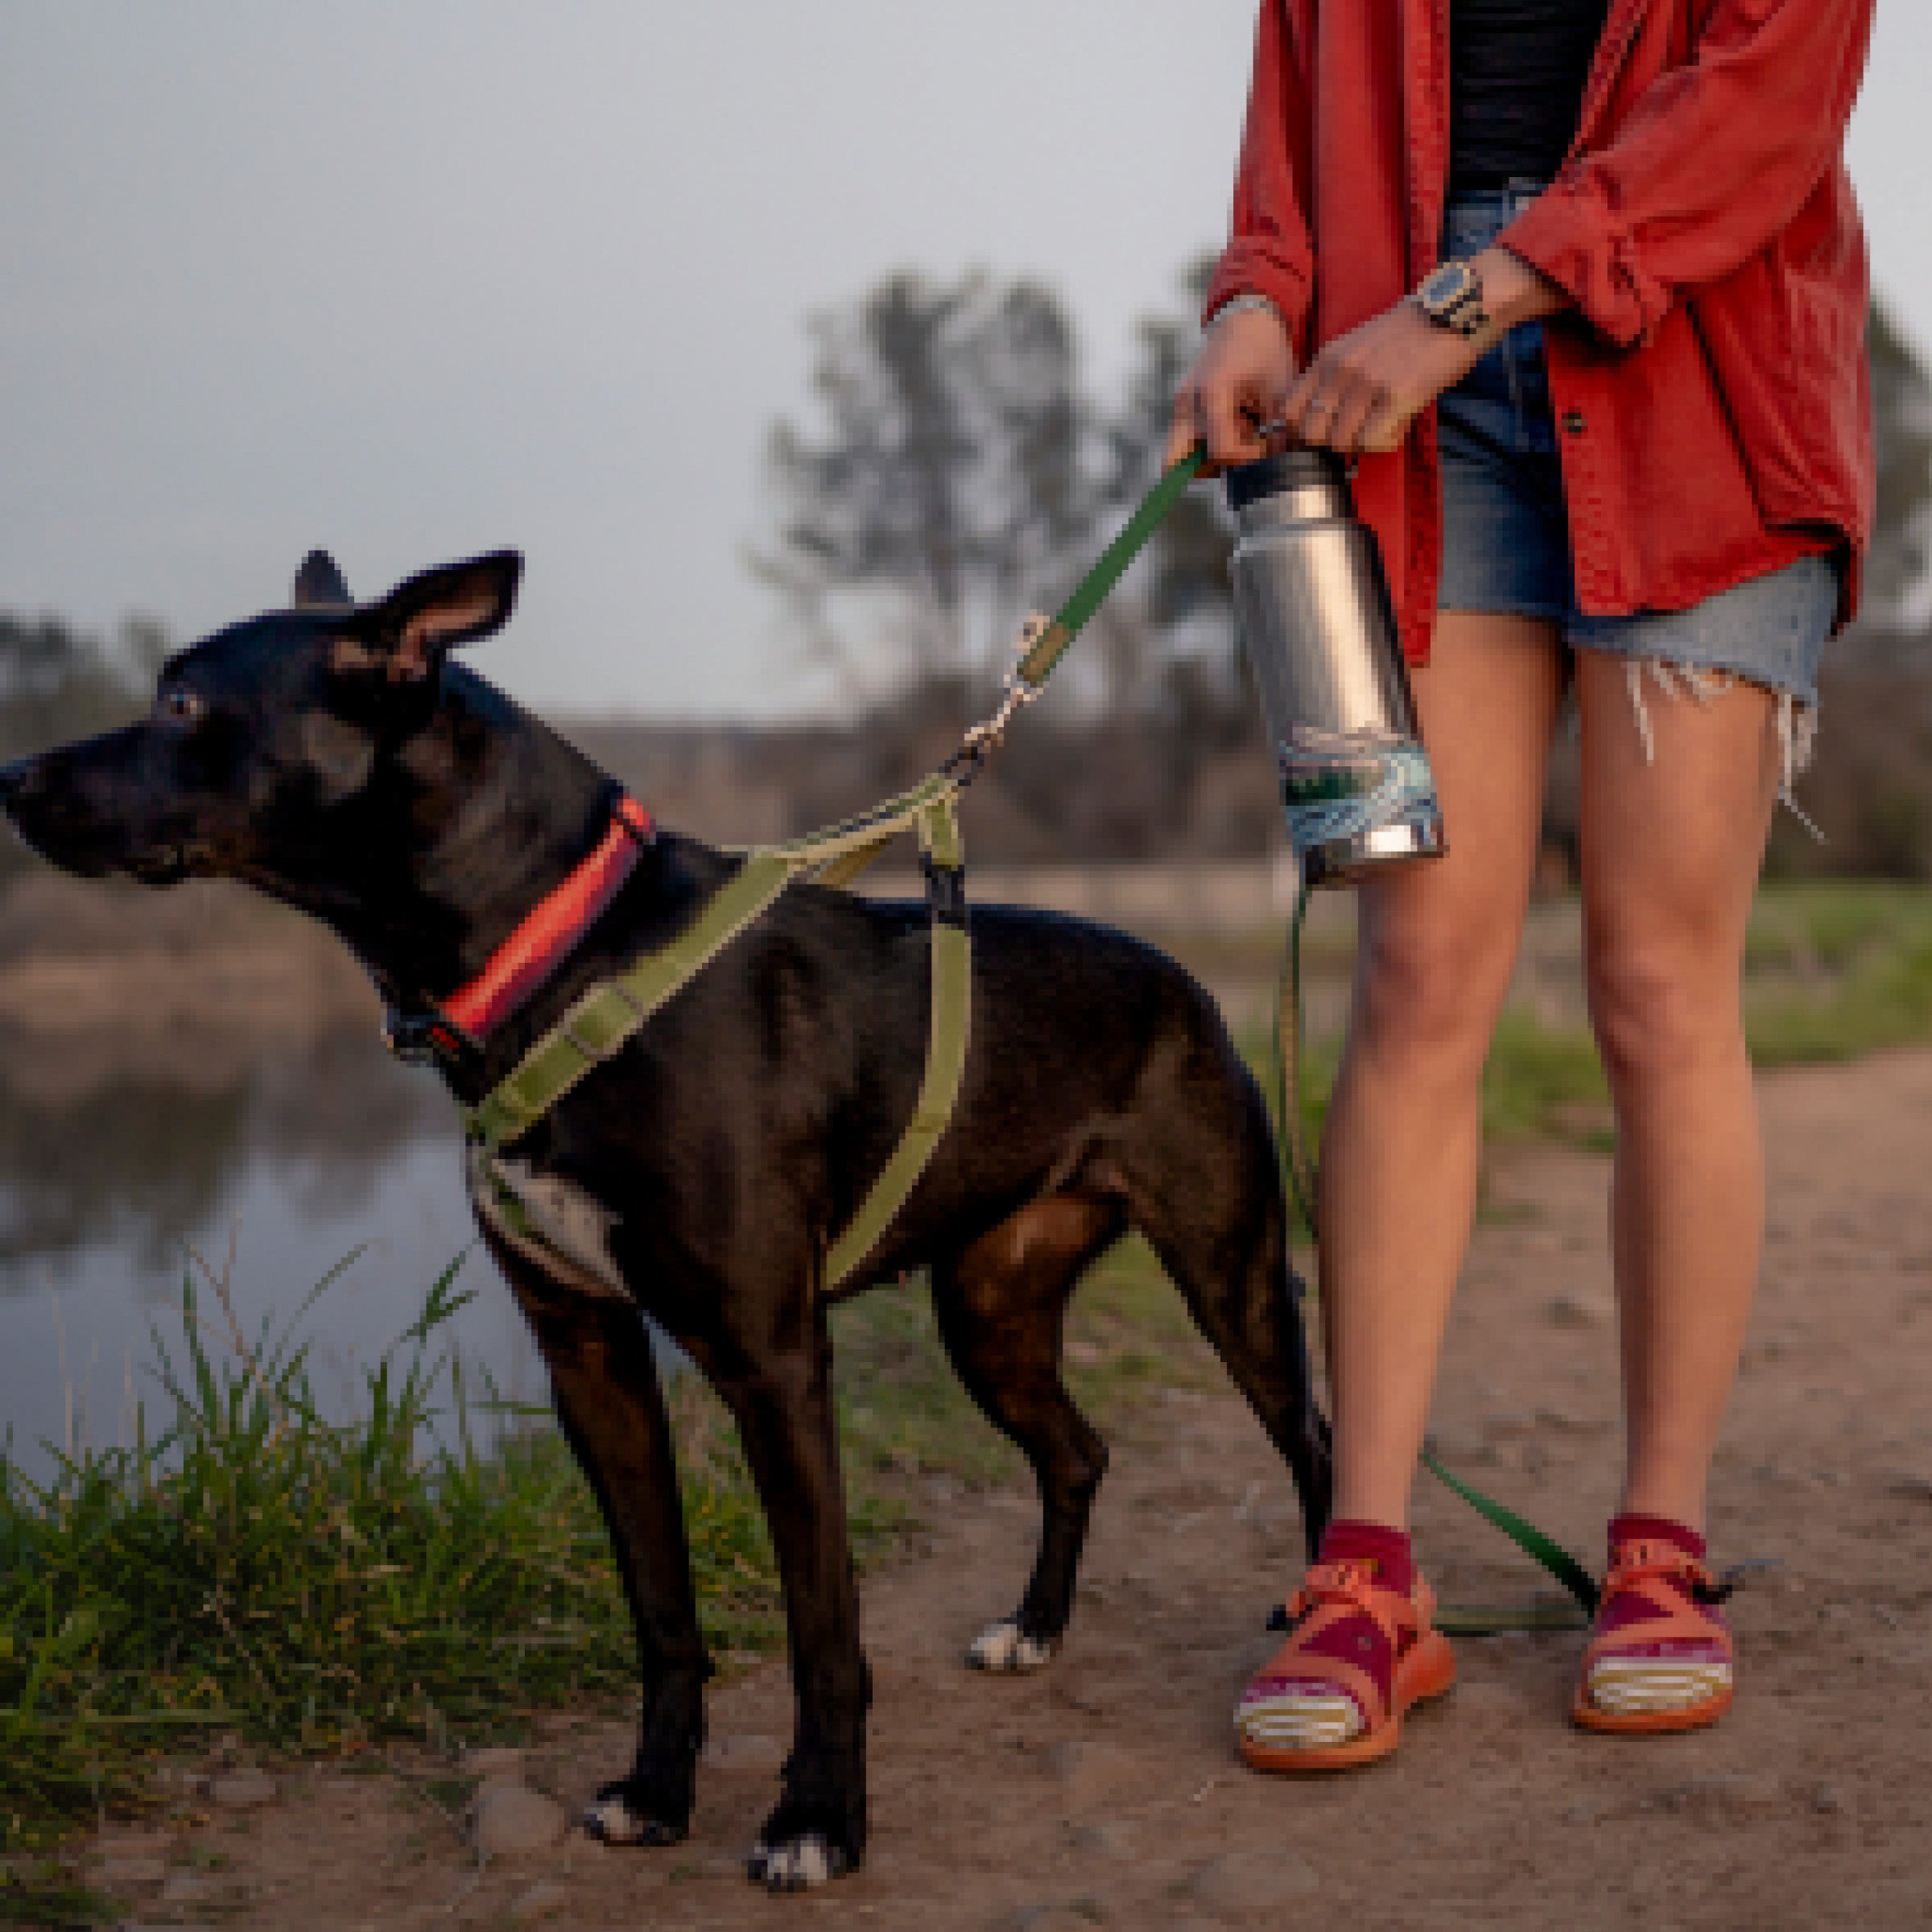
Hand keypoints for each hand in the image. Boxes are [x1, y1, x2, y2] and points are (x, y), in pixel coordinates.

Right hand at [1165, 304, 1295, 475]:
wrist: (1246, 325)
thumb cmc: (1267, 354)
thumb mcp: (1280, 393)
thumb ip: (1273, 433)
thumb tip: (1269, 465)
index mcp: (1212, 392)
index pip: (1221, 451)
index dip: (1246, 457)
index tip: (1264, 446)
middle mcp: (1187, 402)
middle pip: (1175, 463)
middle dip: (1210, 465)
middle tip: (1240, 450)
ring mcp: (1179, 406)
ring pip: (1180, 455)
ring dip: (1209, 455)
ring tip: (1239, 432)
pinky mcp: (1180, 408)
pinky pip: (1185, 442)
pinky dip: (1207, 444)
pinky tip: (1231, 426)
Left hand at [1278, 247, 1567, 455]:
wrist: (1453, 313)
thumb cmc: (1408, 335)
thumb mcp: (1356, 347)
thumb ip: (1334, 379)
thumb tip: (1318, 423)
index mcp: (1327, 358)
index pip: (1290, 411)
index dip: (1301, 433)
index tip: (1322, 435)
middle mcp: (1341, 370)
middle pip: (1311, 434)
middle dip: (1330, 445)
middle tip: (1355, 438)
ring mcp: (1367, 383)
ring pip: (1341, 442)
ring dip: (1360, 446)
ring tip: (1380, 430)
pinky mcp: (1396, 396)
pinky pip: (1372, 442)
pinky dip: (1383, 443)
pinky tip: (1396, 428)